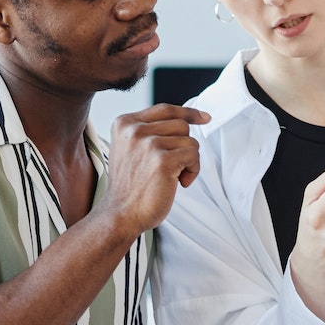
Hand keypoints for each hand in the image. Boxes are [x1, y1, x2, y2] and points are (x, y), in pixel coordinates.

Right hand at [100, 104, 209, 234]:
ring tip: (173, 177)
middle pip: (180, 125)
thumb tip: (185, 120)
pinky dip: (192, 171)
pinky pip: (193, 155)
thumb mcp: (131, 149)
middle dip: (184, 147)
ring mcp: (148, 144)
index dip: (188, 113)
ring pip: (189, 140)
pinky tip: (179, 183)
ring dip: (188, 161)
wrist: (120, 214)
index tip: (204, 117)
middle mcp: (134, 129)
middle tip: (173, 167)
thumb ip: (149, 132)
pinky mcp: (162, 160)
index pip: (165, 109)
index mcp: (125, 123)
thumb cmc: (130, 187)